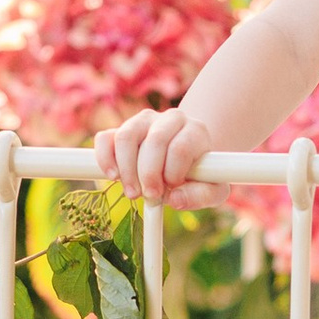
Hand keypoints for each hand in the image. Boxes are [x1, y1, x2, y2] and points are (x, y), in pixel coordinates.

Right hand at [96, 106, 216, 201]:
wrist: (187, 158)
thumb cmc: (201, 175)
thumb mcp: (213, 189)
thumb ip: (201, 195)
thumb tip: (174, 199)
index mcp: (195, 131)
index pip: (180, 148)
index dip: (172, 172)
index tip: (171, 188)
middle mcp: (170, 119)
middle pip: (155, 141)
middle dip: (148, 173)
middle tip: (149, 195)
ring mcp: (144, 121)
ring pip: (127, 136)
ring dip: (126, 168)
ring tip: (132, 192)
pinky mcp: (122, 129)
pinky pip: (106, 137)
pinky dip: (105, 158)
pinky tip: (112, 176)